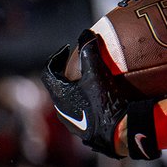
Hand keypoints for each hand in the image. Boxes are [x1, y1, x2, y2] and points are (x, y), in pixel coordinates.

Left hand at [41, 30, 127, 157]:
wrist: (117, 134)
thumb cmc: (104, 103)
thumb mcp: (98, 74)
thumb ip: (90, 53)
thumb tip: (86, 33)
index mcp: (59, 95)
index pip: (49, 72)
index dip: (56, 58)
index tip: (68, 49)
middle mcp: (61, 110)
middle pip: (59, 86)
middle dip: (69, 73)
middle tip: (81, 63)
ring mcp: (72, 122)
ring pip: (70, 100)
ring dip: (78, 88)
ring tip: (93, 80)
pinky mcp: (85, 130)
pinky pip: (82, 110)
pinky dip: (88, 100)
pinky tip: (104, 99)